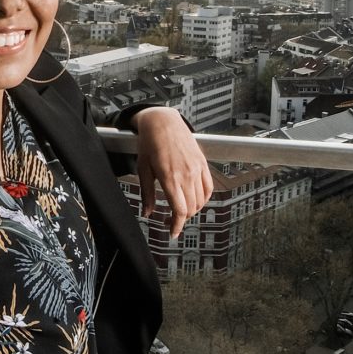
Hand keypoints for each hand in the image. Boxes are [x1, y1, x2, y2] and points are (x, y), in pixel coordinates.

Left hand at [133, 106, 213, 234]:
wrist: (162, 121)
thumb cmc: (149, 142)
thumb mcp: (143, 169)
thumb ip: (147, 194)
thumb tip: (148, 213)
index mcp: (170, 177)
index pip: (179, 210)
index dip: (177, 226)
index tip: (173, 233)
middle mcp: (186, 174)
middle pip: (191, 208)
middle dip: (182, 219)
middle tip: (172, 221)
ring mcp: (197, 168)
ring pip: (201, 200)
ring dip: (193, 210)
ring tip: (182, 210)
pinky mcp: (203, 163)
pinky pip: (209, 187)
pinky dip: (204, 198)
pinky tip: (196, 200)